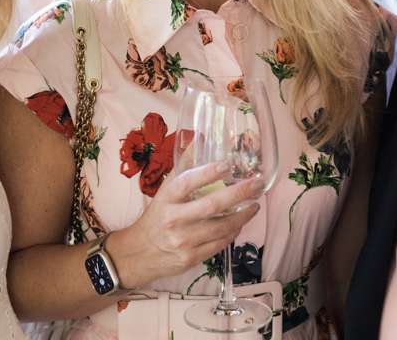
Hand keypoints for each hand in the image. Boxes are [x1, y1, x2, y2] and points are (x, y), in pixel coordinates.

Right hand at [104, 161, 262, 288]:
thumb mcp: (165, 190)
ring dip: (242, 216)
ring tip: (255, 205)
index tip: (228, 164)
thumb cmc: (157, 216)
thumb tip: (201, 137)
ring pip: (220, 227)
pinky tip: (239, 224)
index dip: (208, 172)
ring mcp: (183, 240)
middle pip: (211, 205)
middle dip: (238, 194)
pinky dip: (232, 233)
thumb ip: (184, 165)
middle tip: (256, 184)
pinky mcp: (190, 258)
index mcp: (167, 198)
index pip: (188, 182)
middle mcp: (174, 219)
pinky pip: (219, 244)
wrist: (139, 253)